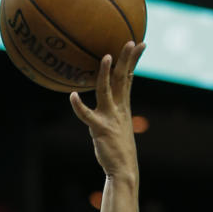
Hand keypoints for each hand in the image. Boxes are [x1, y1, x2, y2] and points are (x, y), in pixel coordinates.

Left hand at [70, 40, 144, 178]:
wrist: (123, 170)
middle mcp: (119, 108)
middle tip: (130, 42)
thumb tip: (109, 102)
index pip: (130, 77)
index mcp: (124, 106)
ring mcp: (110, 118)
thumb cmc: (119, 149)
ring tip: (105, 57)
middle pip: (123, 79)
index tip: (140, 44)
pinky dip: (79, 106)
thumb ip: (115, 112)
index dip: (133, 60)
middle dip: (127, 59)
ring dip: (105, 73)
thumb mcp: (120, 126)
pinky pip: (86, 115)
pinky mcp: (100, 129)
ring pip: (106, 91)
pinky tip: (72, 96)